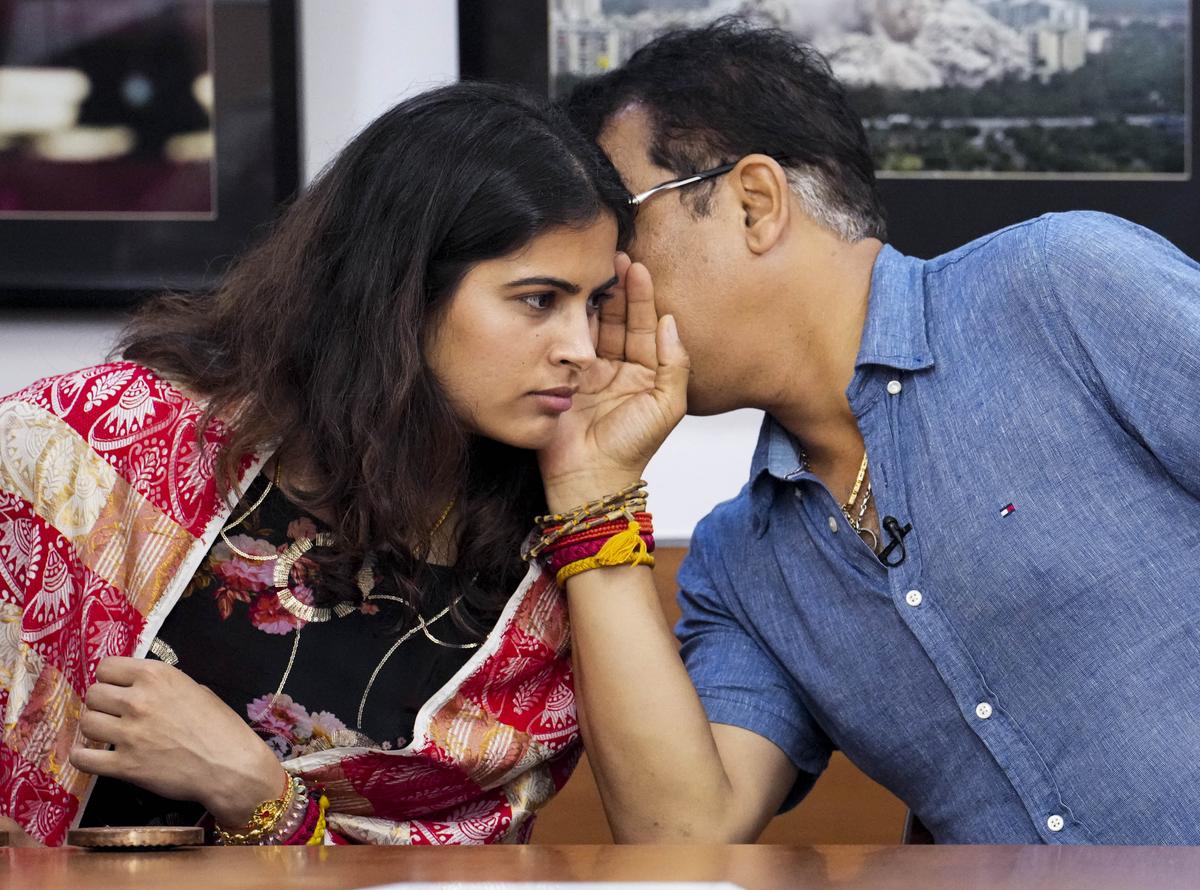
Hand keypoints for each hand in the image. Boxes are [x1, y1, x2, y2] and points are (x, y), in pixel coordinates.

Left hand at [69, 656, 286, 827]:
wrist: (231, 766)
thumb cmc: (221, 726)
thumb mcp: (196, 690)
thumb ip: (164, 687)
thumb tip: (143, 690)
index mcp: (157, 676)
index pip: (107, 667)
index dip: (111, 679)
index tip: (118, 689)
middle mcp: (138, 700)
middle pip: (93, 694)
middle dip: (101, 704)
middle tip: (114, 715)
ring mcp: (129, 733)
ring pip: (86, 723)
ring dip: (94, 728)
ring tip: (106, 735)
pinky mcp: (124, 765)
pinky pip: (83, 758)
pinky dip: (83, 756)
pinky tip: (92, 755)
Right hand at [539, 253, 688, 509]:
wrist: (589, 476)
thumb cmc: (632, 447)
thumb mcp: (667, 405)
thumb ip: (676, 364)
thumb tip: (671, 321)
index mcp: (645, 374)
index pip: (645, 326)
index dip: (642, 296)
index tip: (639, 267)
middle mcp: (616, 368)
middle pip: (617, 319)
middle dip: (616, 288)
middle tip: (614, 256)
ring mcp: (587, 371)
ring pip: (592, 326)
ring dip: (593, 297)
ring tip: (593, 268)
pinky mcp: (561, 376)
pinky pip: (566, 342)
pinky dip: (569, 318)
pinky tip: (571, 295)